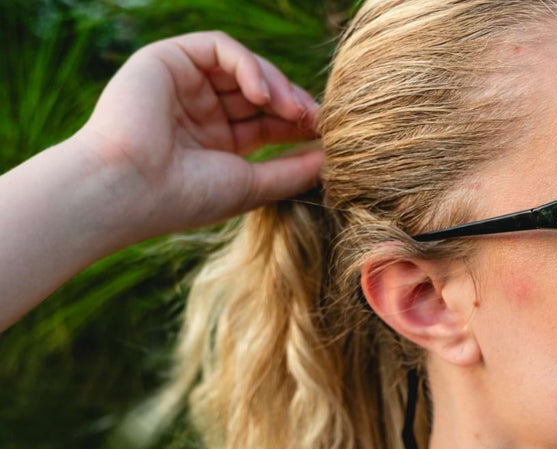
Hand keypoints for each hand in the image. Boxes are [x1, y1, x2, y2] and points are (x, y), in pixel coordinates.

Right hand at [73, 30, 322, 244]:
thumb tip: (332, 160)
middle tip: (318, 119)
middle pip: (260, 91)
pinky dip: (249, 65)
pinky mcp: (168, 59)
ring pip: (244, 66)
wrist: (127, 189)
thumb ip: (292, 171)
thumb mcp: (251, 185)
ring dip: (276, 85)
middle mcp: (199, 110)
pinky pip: (220, 47)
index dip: (298, 122)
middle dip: (293, 102)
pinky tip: (262, 94)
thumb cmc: (184, 197)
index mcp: (215, 141)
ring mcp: (183, 84)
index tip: (327, 133)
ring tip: (292, 111)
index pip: (267, 121)